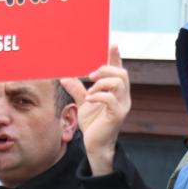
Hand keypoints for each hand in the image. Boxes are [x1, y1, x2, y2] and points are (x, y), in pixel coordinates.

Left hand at [61, 45, 130, 176]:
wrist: (94, 144)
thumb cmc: (93, 122)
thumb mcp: (83, 102)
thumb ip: (77, 89)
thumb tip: (64, 76)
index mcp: (116, 91)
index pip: (119, 70)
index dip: (116, 57)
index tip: (112, 44)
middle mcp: (122, 96)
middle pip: (122, 73)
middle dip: (106, 68)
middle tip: (90, 73)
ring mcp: (122, 106)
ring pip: (119, 84)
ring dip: (102, 82)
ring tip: (89, 88)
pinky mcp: (117, 116)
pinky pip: (111, 100)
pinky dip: (99, 96)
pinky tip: (89, 98)